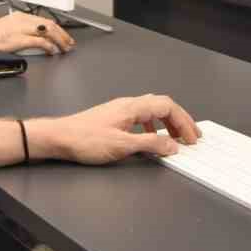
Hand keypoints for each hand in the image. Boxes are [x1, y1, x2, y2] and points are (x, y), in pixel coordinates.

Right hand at [0, 12, 74, 54]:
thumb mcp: (9, 29)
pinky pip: (39, 41)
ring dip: (59, 40)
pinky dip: (48, 46)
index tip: (64, 36)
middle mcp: (22, 19)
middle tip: (69, 43)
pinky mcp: (18, 39)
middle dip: (62, 34)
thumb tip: (38, 40)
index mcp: (20, 16)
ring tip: (64, 47)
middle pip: (49, 24)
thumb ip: (24, 31)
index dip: (58, 29)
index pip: (44, 21)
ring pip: (47, 30)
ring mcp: (20, 28)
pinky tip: (52, 51)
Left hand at [28, 94, 200, 164]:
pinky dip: (152, 127)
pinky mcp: (113, 118)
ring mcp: (120, 110)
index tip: (192, 137)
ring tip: (173, 139)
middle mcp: (128, 104)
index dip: (184, 121)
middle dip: (179, 121)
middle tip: (190, 137)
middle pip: (162, 106)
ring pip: (151, 111)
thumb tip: (172, 146)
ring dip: (166, 124)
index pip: (168, 106)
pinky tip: (149, 140)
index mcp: (133, 107)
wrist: (58, 138)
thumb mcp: (122, 146)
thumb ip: (150, 145)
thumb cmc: (84, 140)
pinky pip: (140, 118)